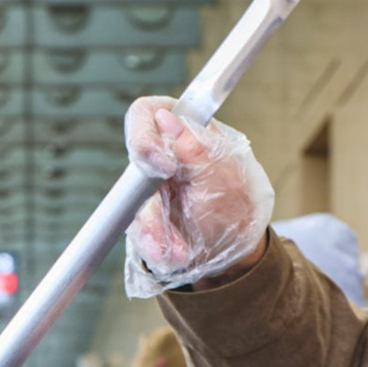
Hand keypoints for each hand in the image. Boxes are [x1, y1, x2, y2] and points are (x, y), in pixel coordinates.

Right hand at [123, 96, 274, 296]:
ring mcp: (146, 183)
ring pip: (132, 201)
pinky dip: (153, 242)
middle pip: (133, 163)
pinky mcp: (141, 211)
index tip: (164, 167)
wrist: (233, 245)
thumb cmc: (235, 204)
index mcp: (181, 129)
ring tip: (176, 250)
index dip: (145, 136)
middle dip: (148, 198)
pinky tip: (172, 252)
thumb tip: (166, 117)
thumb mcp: (224, 177)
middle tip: (160, 221)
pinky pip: (136, 226)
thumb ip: (196, 148)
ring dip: (152, 229)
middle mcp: (159, 152)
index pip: (146, 114)